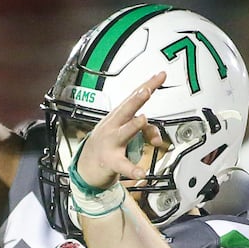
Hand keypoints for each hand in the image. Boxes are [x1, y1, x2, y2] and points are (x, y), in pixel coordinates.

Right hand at [72, 72, 167, 190]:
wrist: (87, 165)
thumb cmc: (108, 143)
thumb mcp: (125, 132)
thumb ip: (145, 131)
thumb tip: (157, 137)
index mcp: (118, 116)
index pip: (134, 98)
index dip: (147, 85)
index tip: (161, 75)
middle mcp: (113, 126)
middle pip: (126, 110)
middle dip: (136, 99)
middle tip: (146, 90)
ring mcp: (111, 143)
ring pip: (124, 132)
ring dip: (133, 125)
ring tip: (143, 119)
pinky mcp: (110, 161)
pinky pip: (123, 165)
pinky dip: (132, 168)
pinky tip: (141, 172)